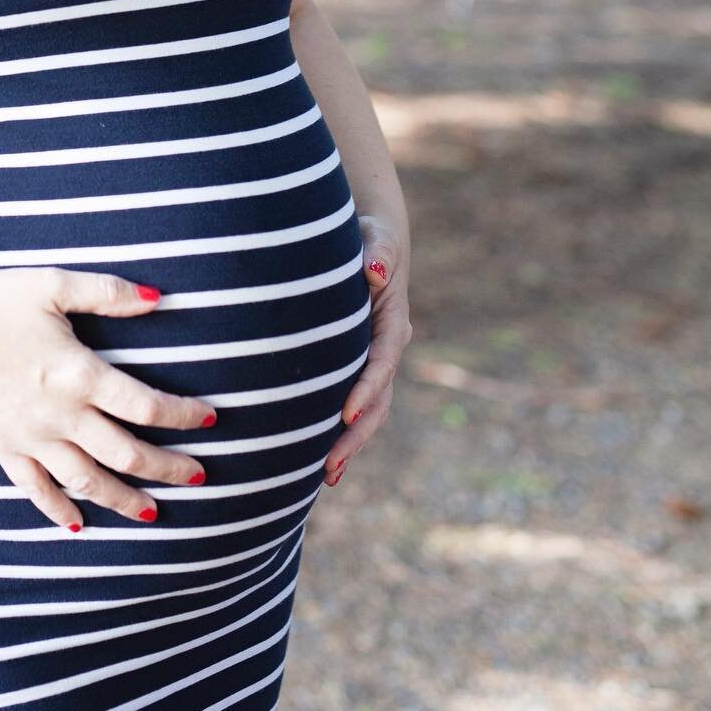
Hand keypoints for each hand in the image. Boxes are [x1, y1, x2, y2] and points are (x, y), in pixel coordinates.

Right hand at [0, 267, 217, 530]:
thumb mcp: (54, 285)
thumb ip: (107, 292)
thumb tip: (158, 299)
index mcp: (80, 375)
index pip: (145, 406)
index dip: (183, 415)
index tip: (211, 419)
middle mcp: (62, 416)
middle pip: (125, 453)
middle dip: (166, 468)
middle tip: (198, 477)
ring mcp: (32, 438)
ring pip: (87, 480)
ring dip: (123, 499)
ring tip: (152, 513)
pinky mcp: (5, 447)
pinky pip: (36, 489)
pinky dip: (58, 509)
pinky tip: (77, 525)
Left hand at [324, 214, 411, 487]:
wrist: (370, 240)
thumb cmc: (368, 234)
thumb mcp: (374, 236)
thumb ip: (377, 250)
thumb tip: (374, 270)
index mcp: (392, 321)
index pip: (382, 361)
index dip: (366, 389)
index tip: (346, 414)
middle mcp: (388, 347)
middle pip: (378, 400)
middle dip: (356, 435)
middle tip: (329, 464)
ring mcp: (374, 361)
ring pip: (368, 411)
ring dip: (350, 443)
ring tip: (326, 476)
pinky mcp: (357, 366)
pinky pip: (353, 404)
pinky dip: (340, 432)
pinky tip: (318, 461)